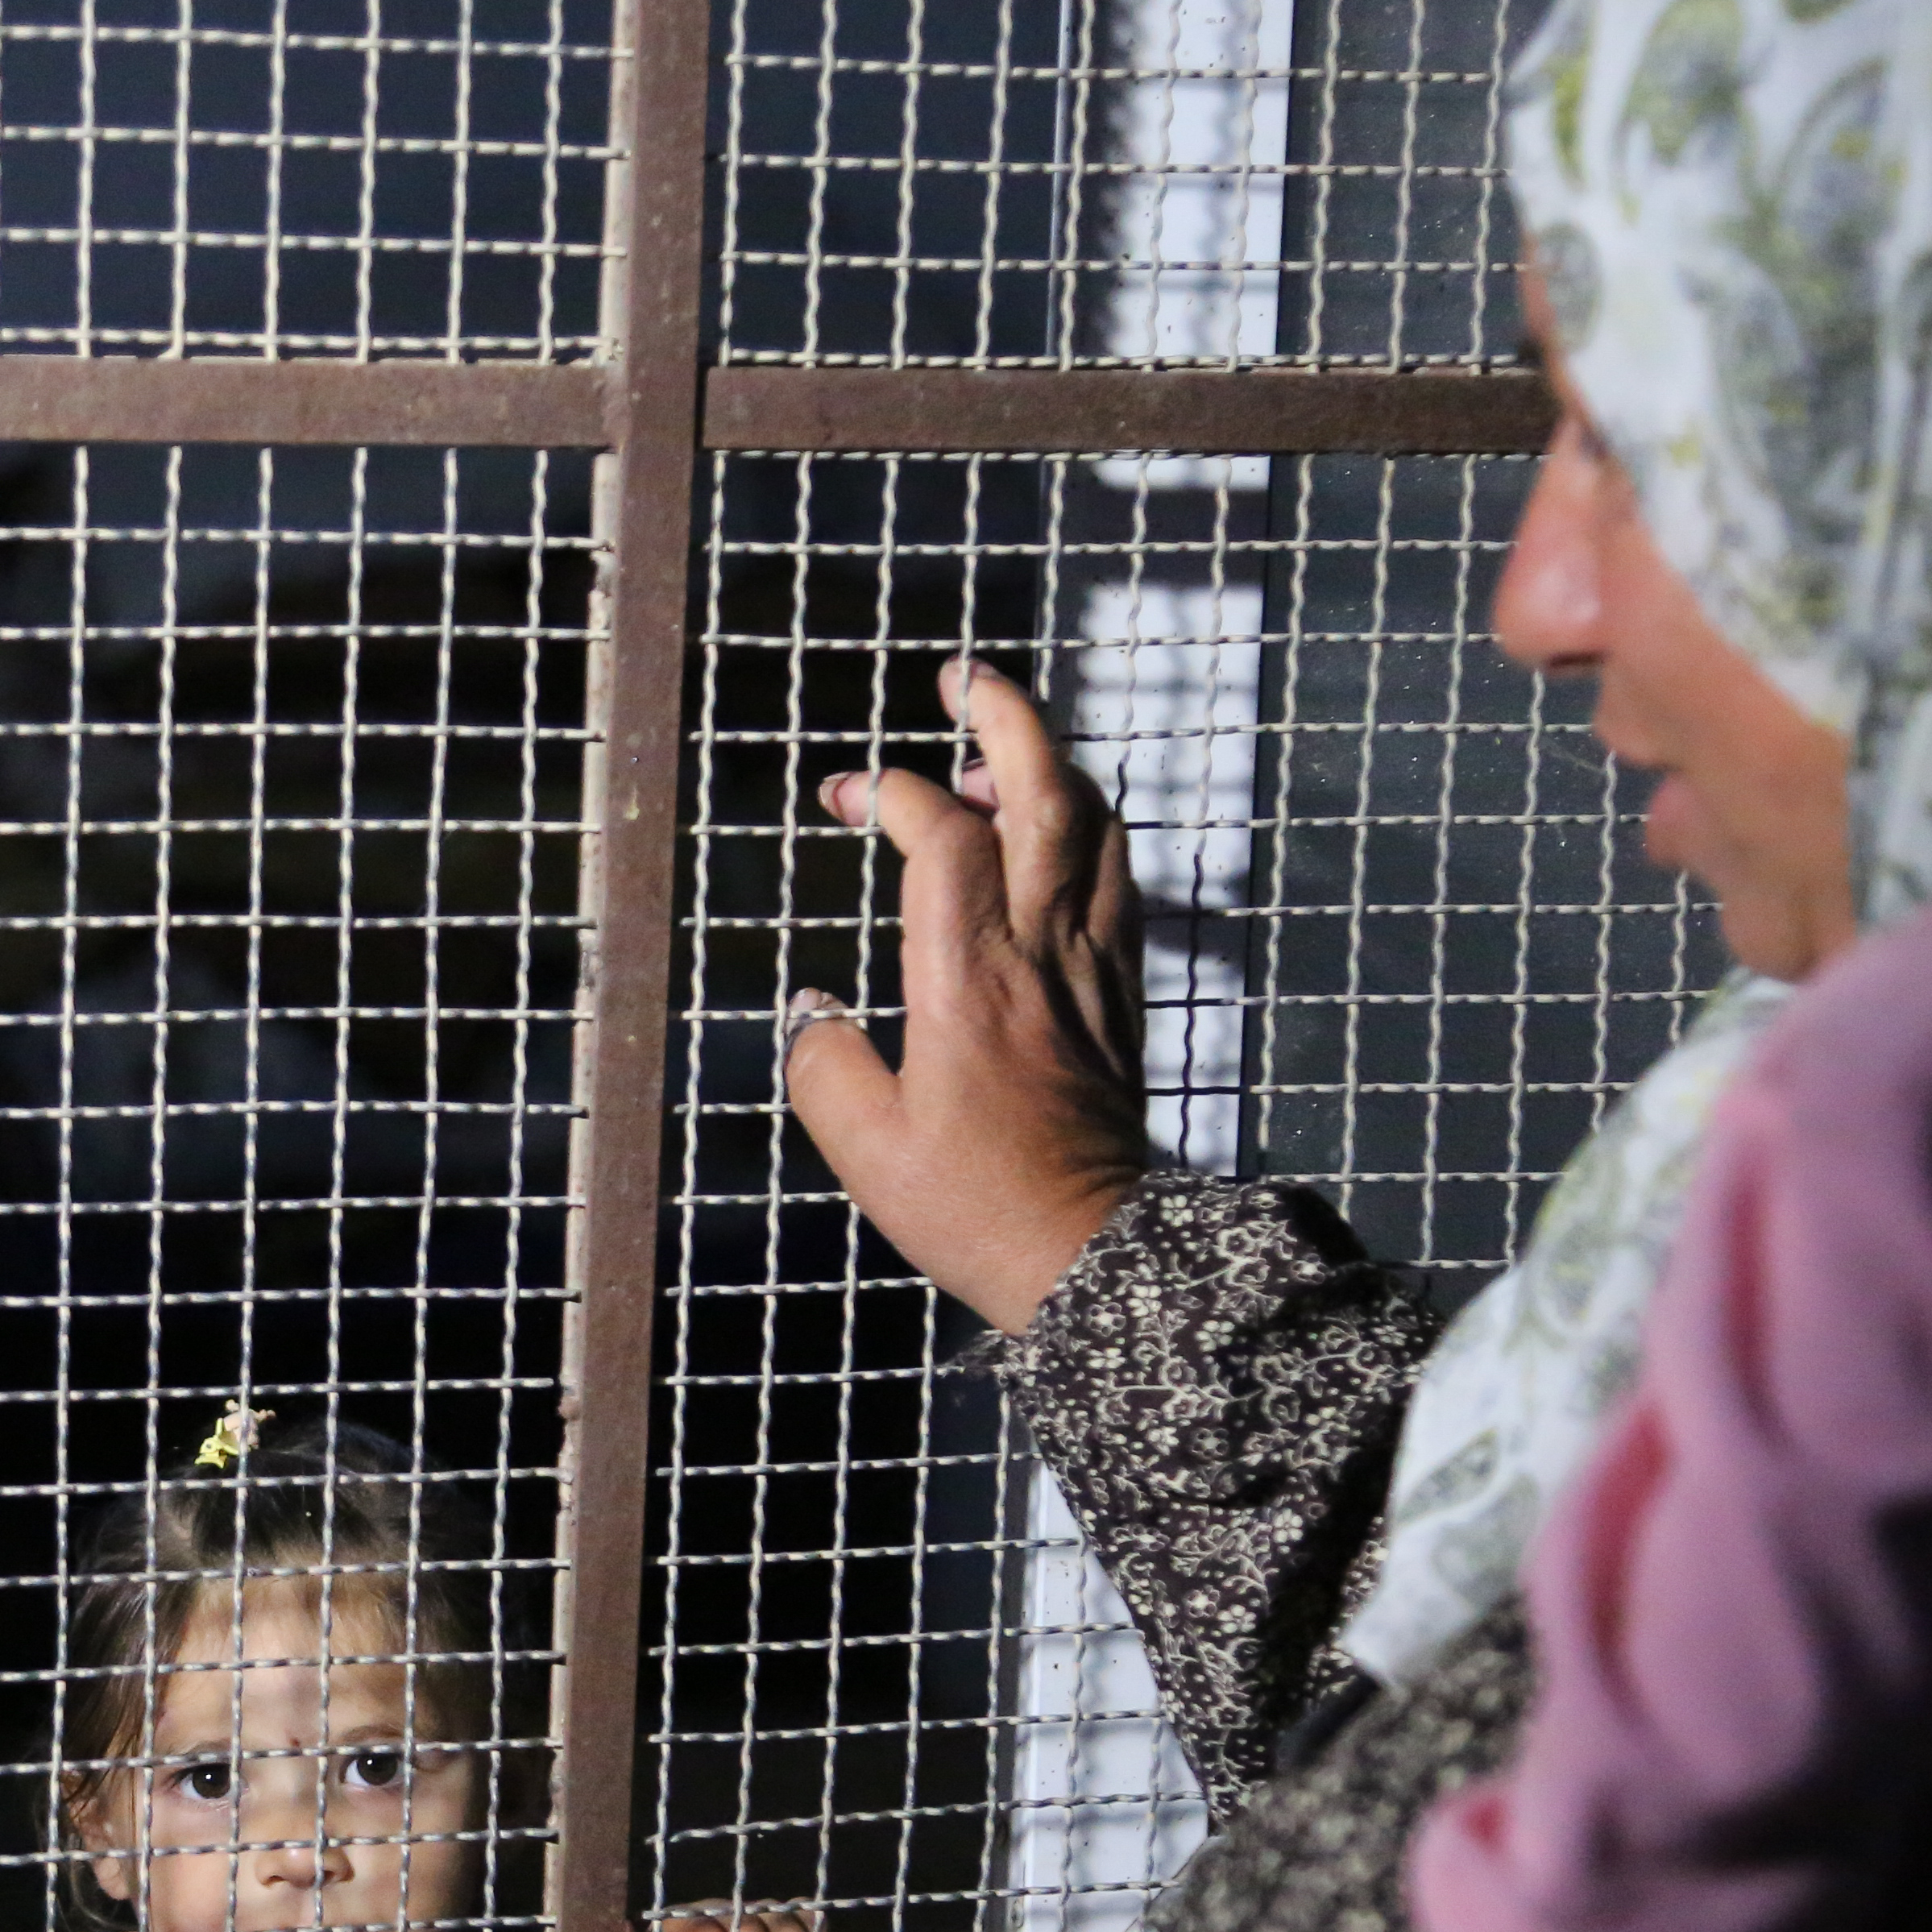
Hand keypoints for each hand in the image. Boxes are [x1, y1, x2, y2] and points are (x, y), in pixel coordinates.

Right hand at [782, 657, 1147, 1330]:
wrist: (1090, 1257)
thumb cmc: (971, 1205)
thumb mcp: (863, 1146)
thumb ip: (823, 1061)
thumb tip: (811, 1010)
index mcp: (968, 979)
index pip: (945, 835)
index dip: (894, 793)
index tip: (845, 795)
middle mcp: (1040, 954)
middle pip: (1047, 794)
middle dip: (1006, 716)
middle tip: (963, 675)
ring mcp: (1092, 969)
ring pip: (1096, 826)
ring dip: (1052, 766)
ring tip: (998, 755)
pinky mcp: (1121, 996)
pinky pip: (1116, 880)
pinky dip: (1086, 831)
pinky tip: (1053, 838)